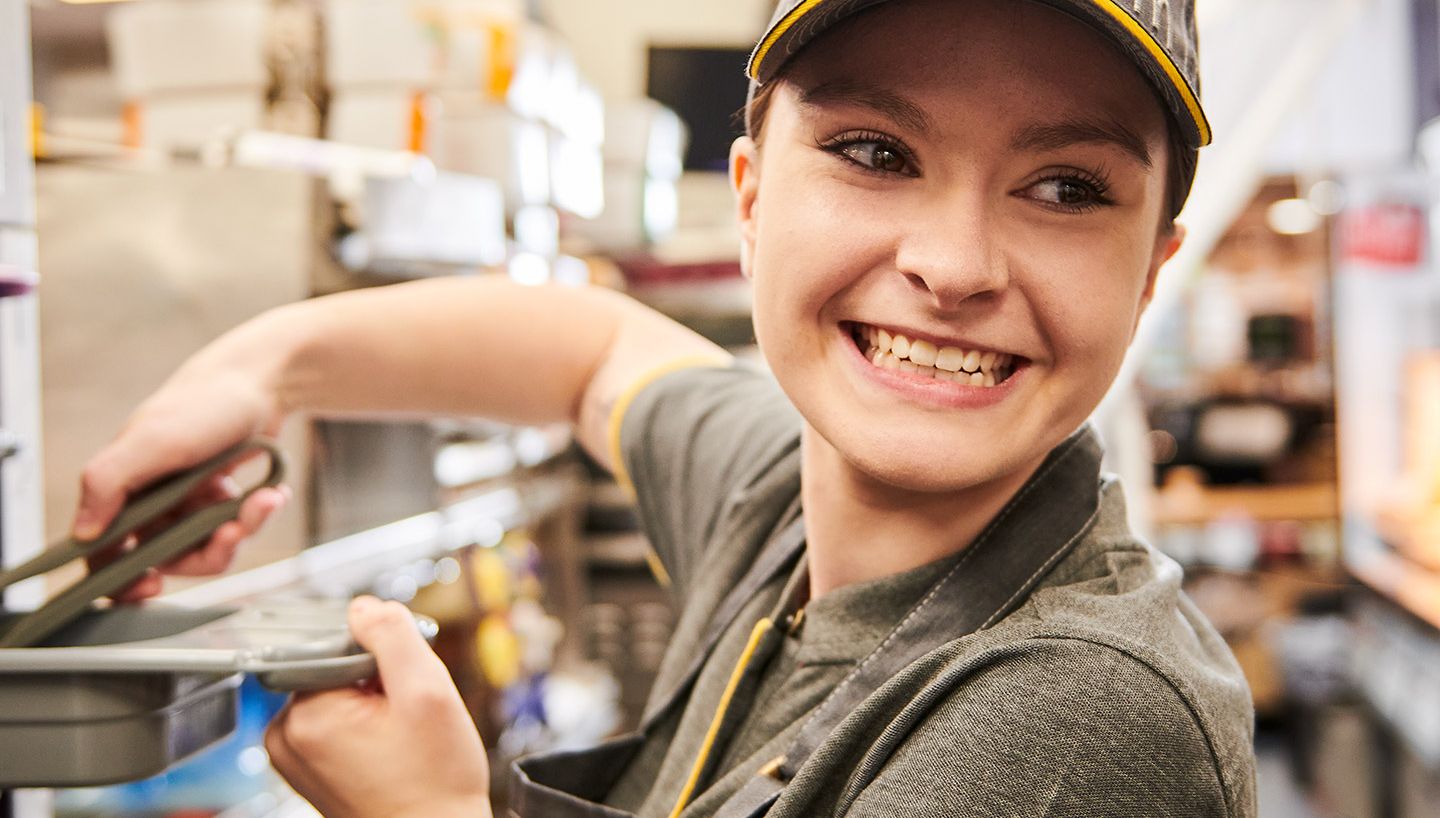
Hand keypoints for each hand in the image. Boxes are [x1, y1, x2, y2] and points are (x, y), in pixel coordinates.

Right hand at [72, 345, 289, 600]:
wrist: (263, 383)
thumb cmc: (204, 404)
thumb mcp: (153, 441)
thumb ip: (109, 482)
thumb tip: (83, 534)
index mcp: (120, 489)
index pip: (104, 553)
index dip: (121, 580)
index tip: (152, 587)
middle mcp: (150, 501)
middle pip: (168, 560)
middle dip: (206, 551)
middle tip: (231, 532)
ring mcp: (186, 503)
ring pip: (207, 548)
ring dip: (240, 529)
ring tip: (264, 501)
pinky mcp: (218, 501)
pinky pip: (234, 529)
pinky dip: (256, 515)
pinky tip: (272, 493)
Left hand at [265, 597, 493, 817]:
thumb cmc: (435, 784)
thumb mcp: (428, 693)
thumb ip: (392, 635)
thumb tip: (363, 606)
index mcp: (306, 714)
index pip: (338, 644)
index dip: (382, 655)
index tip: (406, 687)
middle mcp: (285, 734)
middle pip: (336, 666)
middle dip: (378, 678)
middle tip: (409, 714)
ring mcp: (293, 754)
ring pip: (338, 690)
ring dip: (373, 699)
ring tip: (400, 732)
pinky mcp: (307, 765)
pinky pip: (336, 718)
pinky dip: (365, 721)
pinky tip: (390, 744)